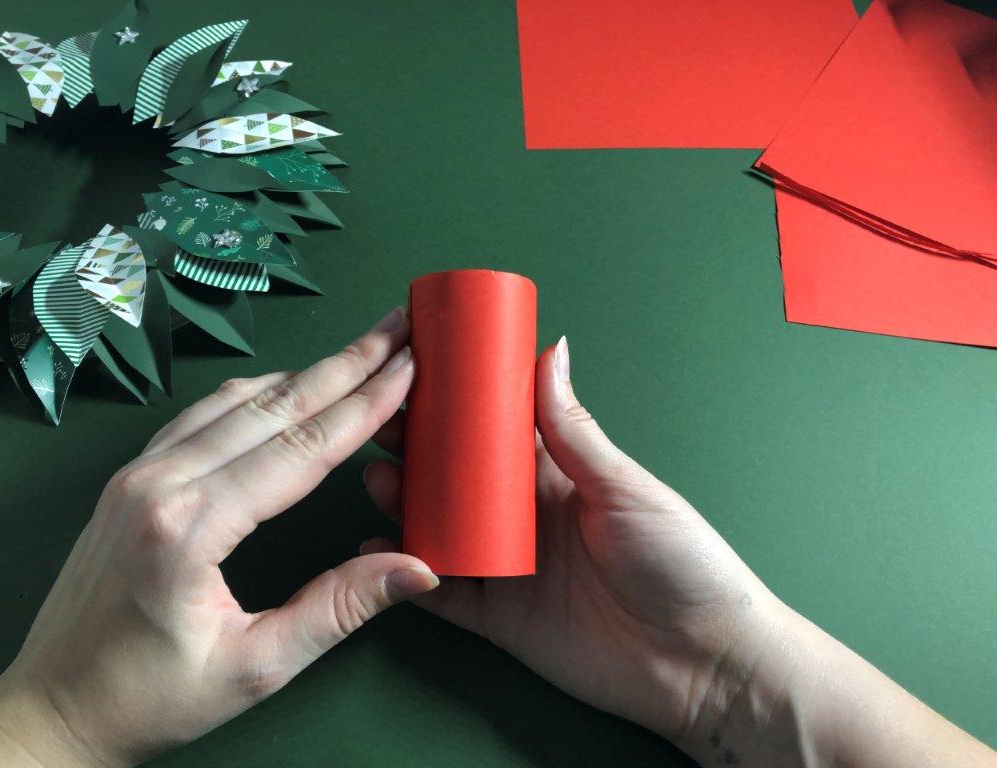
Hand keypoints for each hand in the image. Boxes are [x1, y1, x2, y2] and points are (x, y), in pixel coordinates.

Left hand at [0, 308, 437, 767]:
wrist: (53, 708)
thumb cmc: (149, 698)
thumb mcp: (255, 666)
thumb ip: (338, 609)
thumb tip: (417, 567)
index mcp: (192, 525)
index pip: (302, 447)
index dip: (365, 403)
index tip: (410, 365)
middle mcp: (161, 480)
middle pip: (275, 406)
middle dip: (346, 363)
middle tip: (397, 327)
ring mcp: (139, 472)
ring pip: (238, 400)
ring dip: (306, 372)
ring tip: (360, 350)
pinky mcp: (130, 477)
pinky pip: (204, 414)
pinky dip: (258, 392)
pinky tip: (287, 385)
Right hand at [362, 336, 778, 747]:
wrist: (703, 661)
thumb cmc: (682, 562)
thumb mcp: (625, 488)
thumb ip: (575, 432)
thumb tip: (551, 353)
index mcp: (559, 479)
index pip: (496, 436)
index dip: (458, 409)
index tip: (421, 380)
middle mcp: (527, 519)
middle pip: (457, 482)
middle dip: (418, 454)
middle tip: (383, 429)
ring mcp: (510, 568)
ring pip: (441, 531)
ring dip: (405, 507)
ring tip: (376, 482)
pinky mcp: (501, 618)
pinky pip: (442, 593)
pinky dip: (410, 574)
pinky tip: (380, 553)